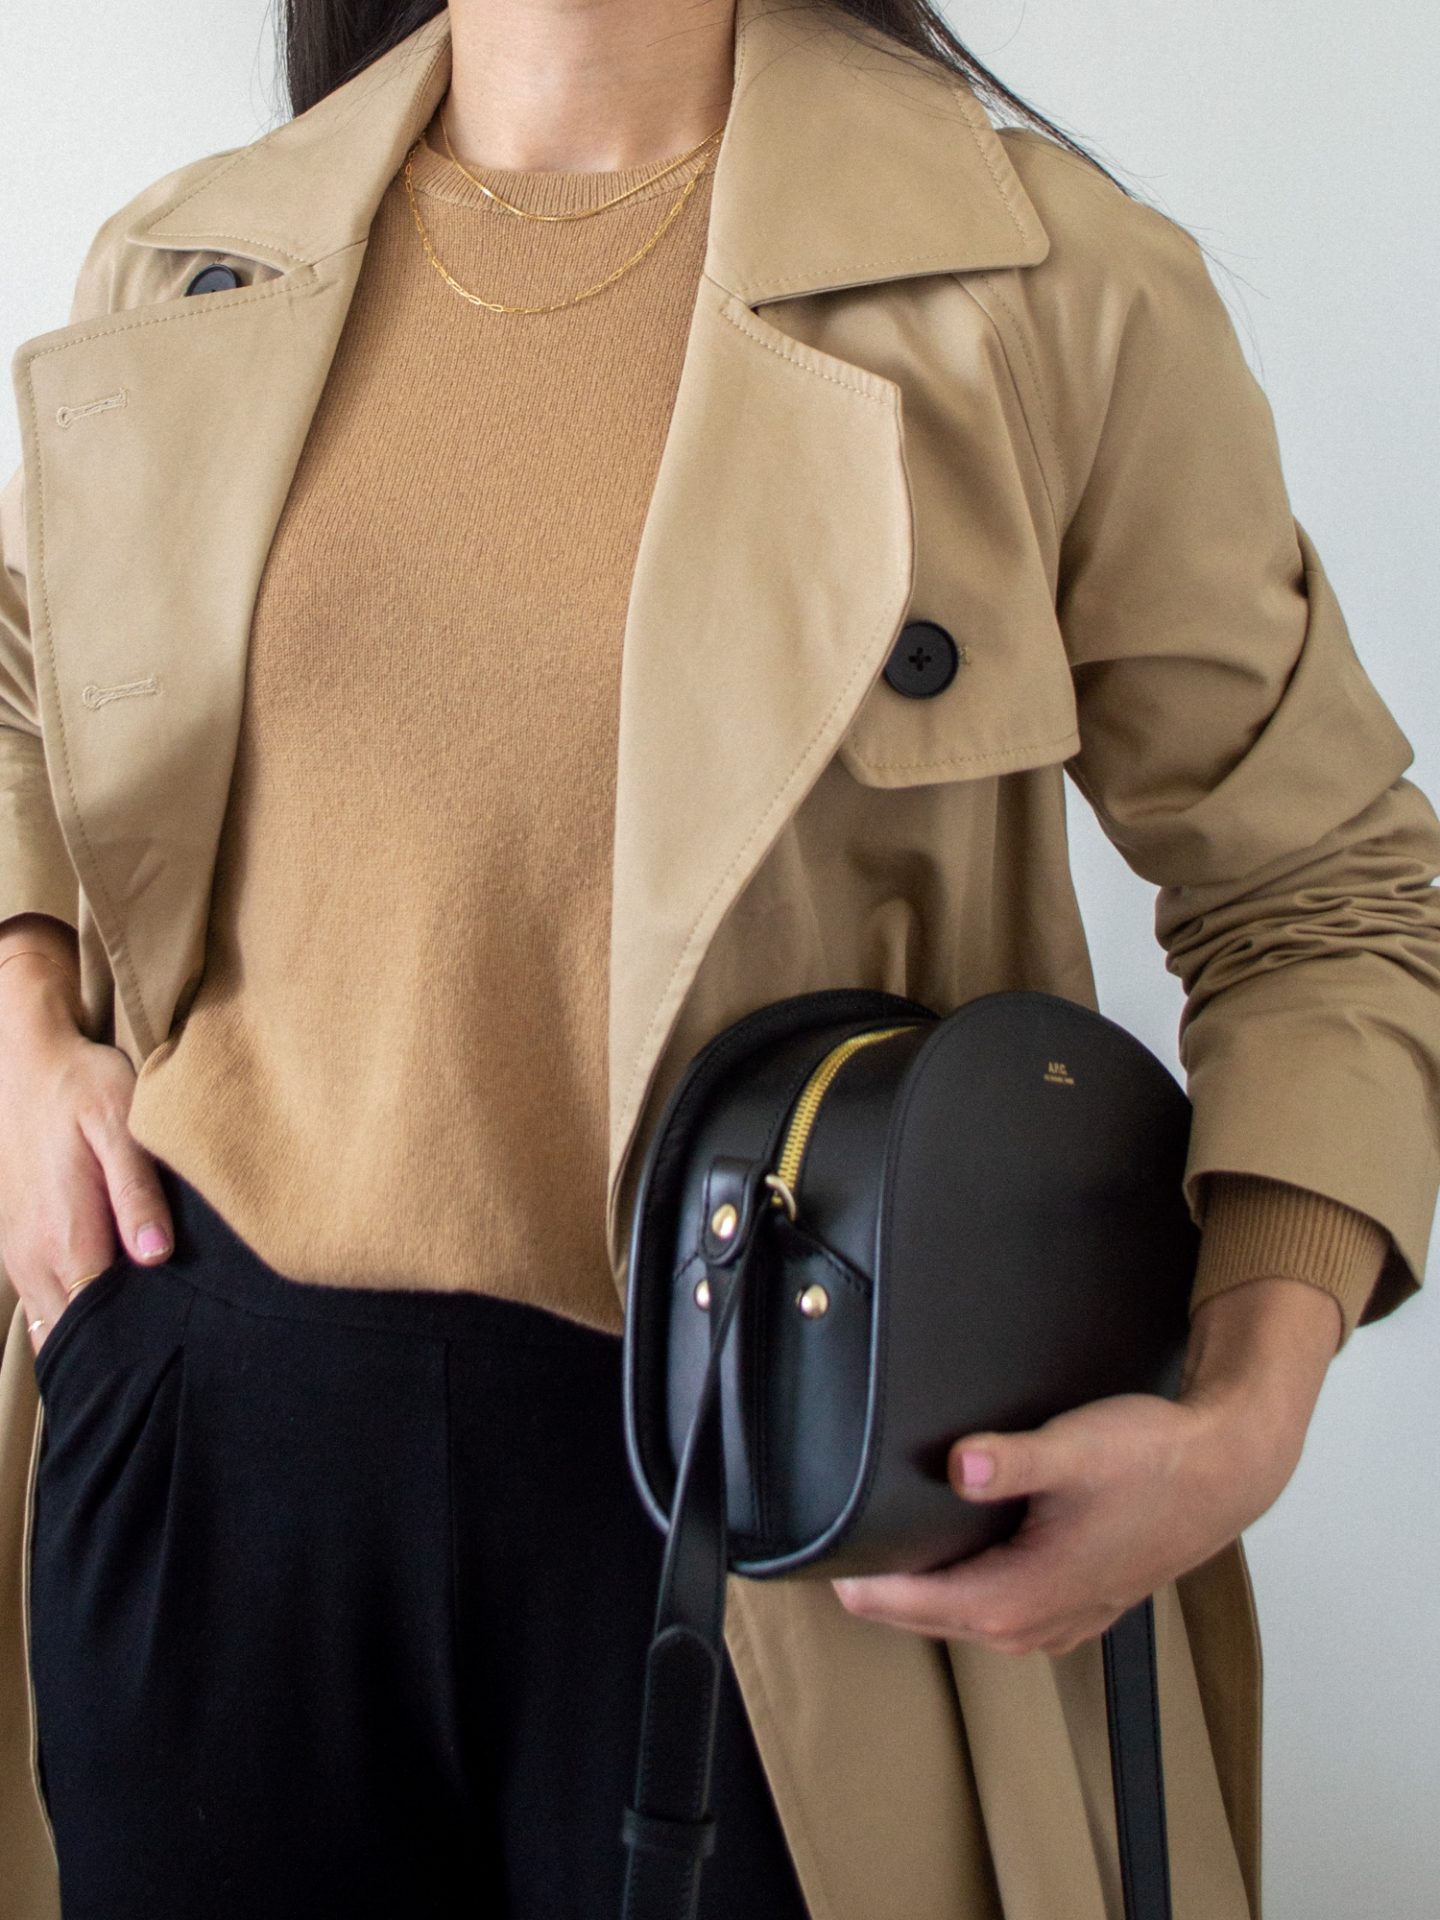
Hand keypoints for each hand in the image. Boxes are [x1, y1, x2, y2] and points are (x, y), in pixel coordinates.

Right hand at [0, 958, 174, 1359]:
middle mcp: (35, 1258)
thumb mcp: (121, 1127)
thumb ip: (137, 1194)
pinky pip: (44, 1303)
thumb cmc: (83, 1088)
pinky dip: (73, 1315)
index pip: (99, 1324)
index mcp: (66, 1237)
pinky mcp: (18, 1245)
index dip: (137, 1342)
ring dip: (93, 1334)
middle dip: (117, 1348)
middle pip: (75, 1334)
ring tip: (146, 1338)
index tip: (175, 1349)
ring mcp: (21, 1254)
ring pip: (54, 1324)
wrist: (29, 1060)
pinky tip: (112, 1310)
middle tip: (170, 1352)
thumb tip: (155, 1257)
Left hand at [832, 1276, 1341, 1655]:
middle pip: (924, 1620)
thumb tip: (959, 1468)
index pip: (908, 1605)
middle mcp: (1033, 1625)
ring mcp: (1056, 1622)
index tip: (822, 1555)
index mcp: (1021, 1598)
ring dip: (919, 1595)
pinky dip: (961, 1591)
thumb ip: (1010, 1462)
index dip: (861, 1583)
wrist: (1225, 1472)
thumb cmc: (1155, 1461)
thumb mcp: (1074, 1450)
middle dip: (878, 1590)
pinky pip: (994, 1612)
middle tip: (833, 1546)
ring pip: (960, 1619)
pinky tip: (951, 1555)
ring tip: (877, 1552)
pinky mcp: (1072, 1605)